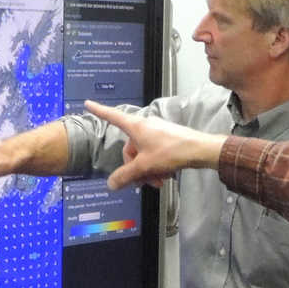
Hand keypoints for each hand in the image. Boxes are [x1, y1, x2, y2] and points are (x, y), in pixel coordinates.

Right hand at [84, 100, 225, 189]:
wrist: (200, 150)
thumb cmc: (172, 151)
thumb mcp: (145, 166)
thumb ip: (126, 175)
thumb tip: (111, 184)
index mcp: (136, 126)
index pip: (112, 116)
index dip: (99, 110)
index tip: (88, 103)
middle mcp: (145, 126)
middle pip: (129, 148)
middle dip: (135, 167)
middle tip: (143, 182)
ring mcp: (156, 132)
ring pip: (143, 154)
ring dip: (147, 170)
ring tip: (158, 181)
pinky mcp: (167, 139)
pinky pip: (154, 154)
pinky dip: (156, 166)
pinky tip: (164, 177)